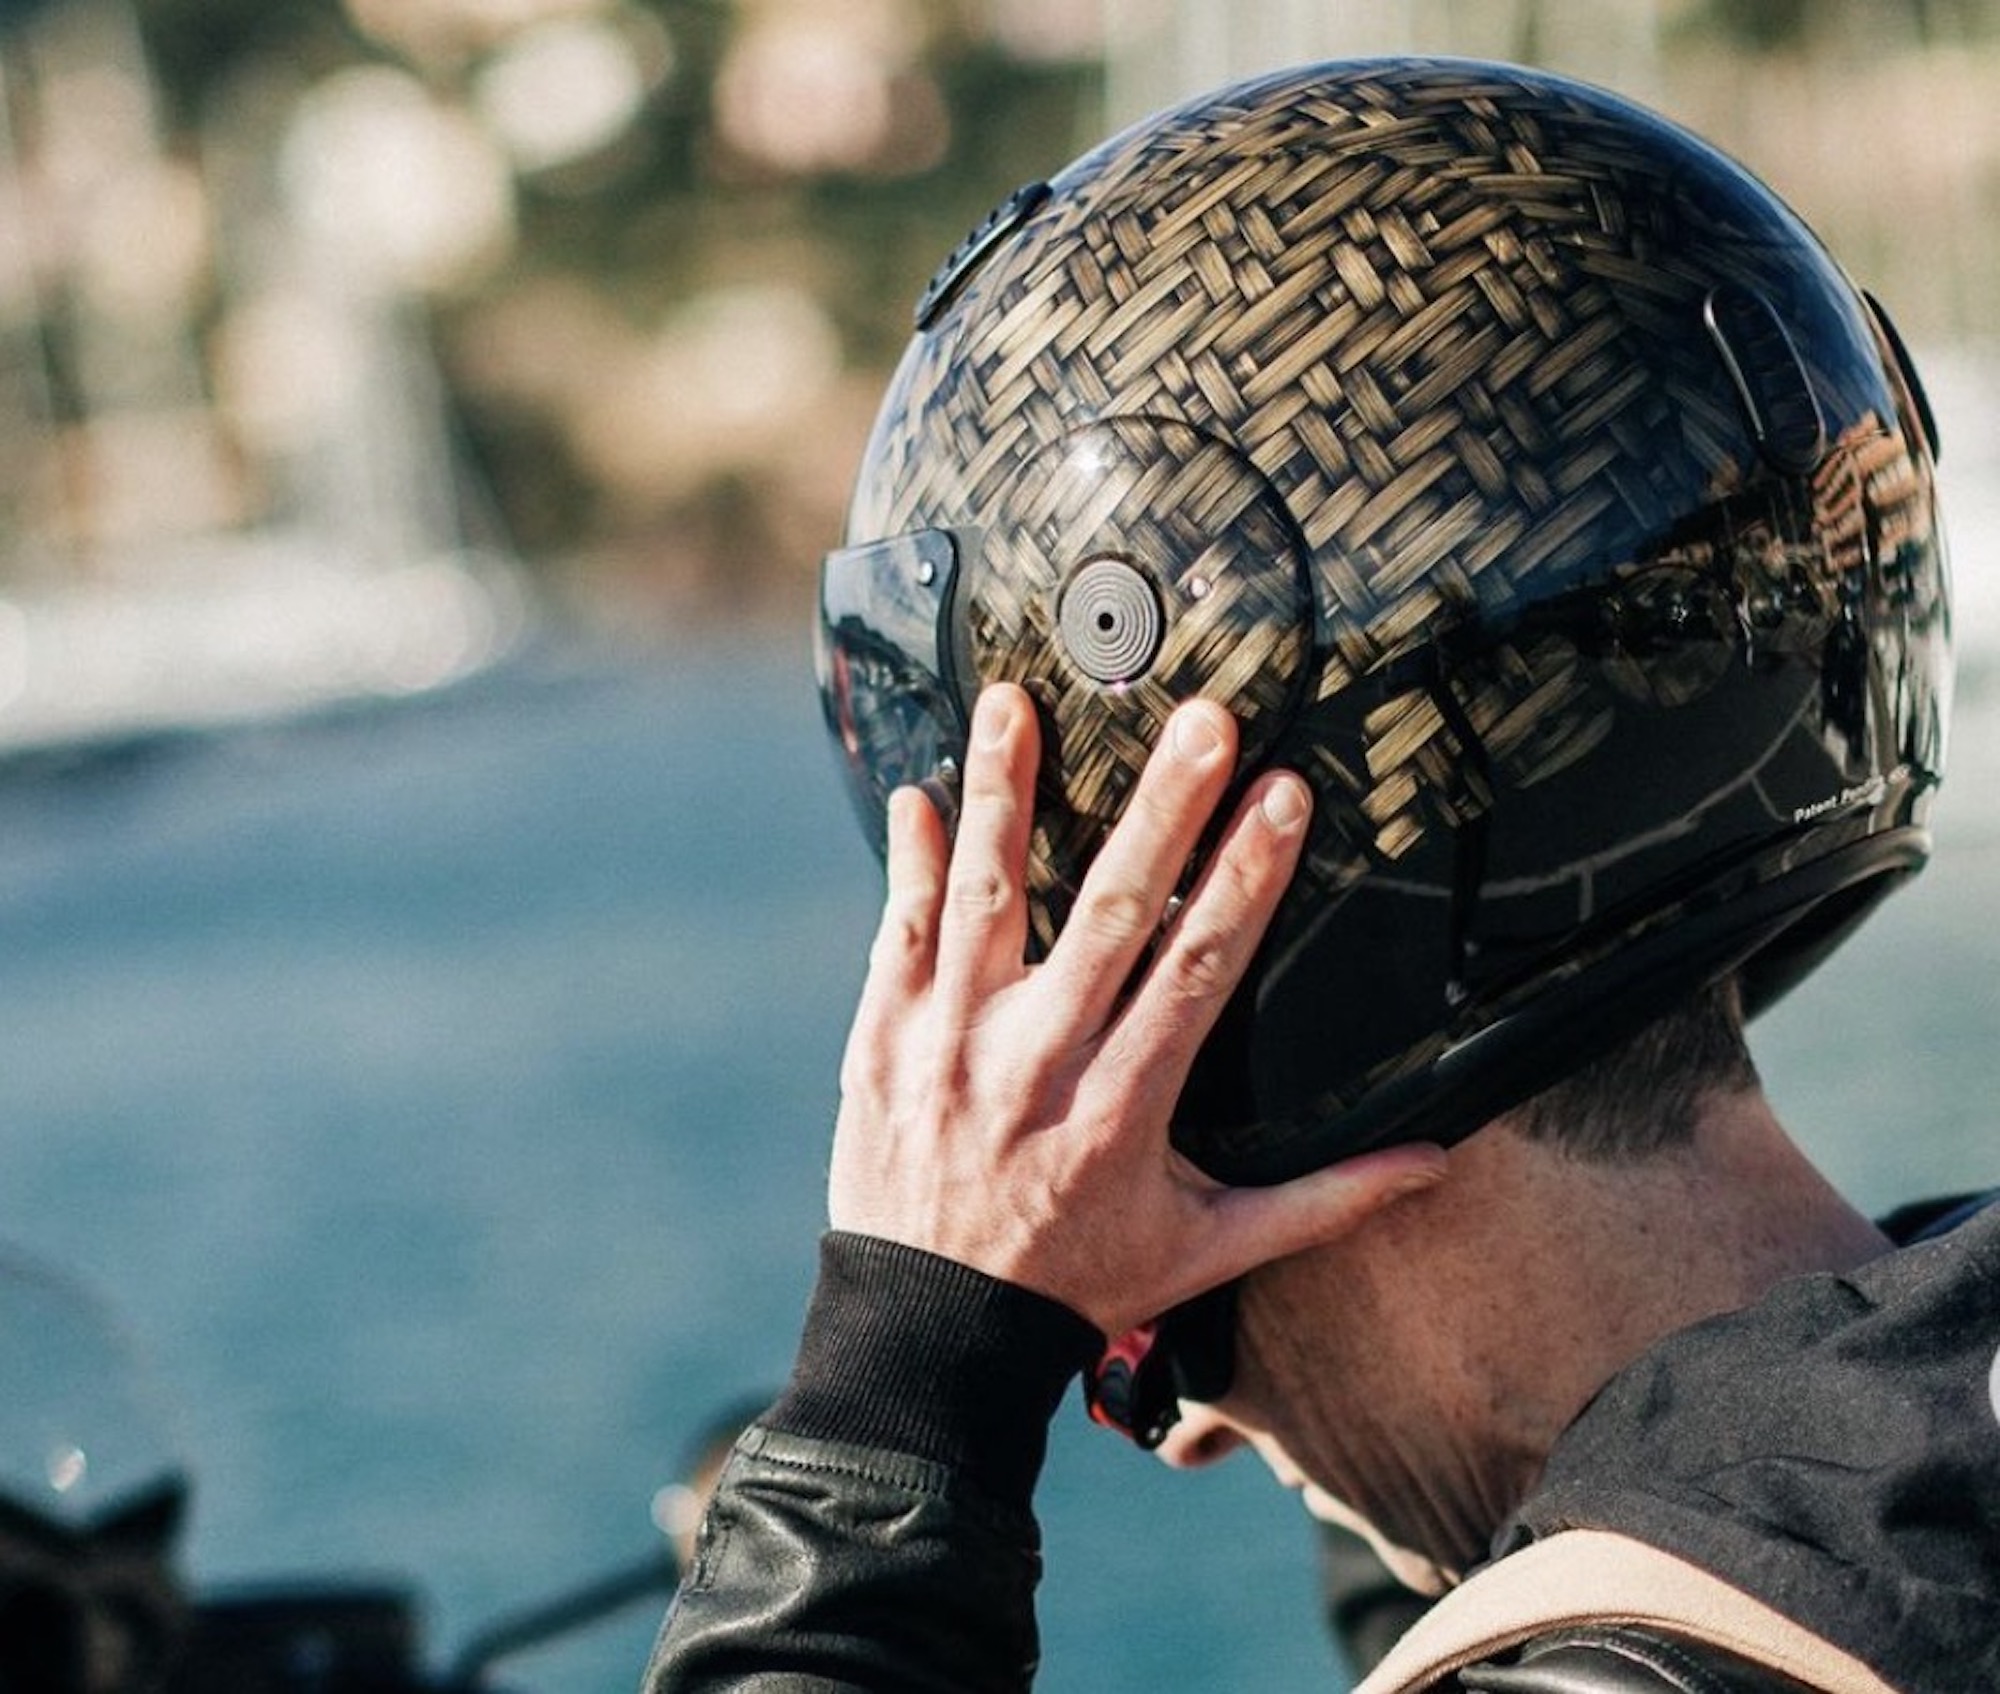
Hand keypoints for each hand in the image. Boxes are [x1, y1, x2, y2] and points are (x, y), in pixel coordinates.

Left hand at [828, 683, 1446, 1337]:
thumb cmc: (1078, 1284)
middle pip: (1109, 915)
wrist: (929, 1336)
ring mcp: (949, 1046)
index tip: (1284, 797)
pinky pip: (898, 935)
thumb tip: (1431, 1163)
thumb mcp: (1205, 1252)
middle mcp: (1036, 1064)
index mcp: (1122, 1108)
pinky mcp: (881, 1043)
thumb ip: (1320, 1201)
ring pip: (987, 899)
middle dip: (1163, 811)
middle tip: (1202, 721)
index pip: (1198, 971)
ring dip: (1007, 794)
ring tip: (1017, 700)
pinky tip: (923, 793)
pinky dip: (911, 863)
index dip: (1246, 880)